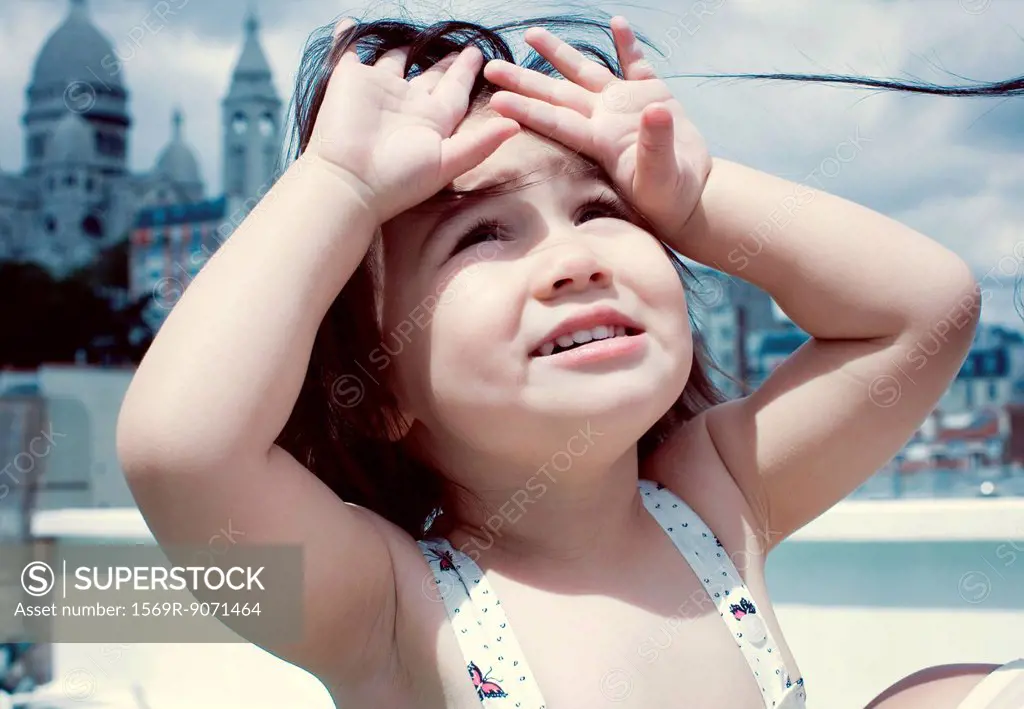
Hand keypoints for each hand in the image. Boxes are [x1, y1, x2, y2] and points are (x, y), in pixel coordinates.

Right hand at [307, 19, 519, 222]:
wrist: (349, 181)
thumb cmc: (399, 178)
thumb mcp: (447, 162)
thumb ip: (481, 143)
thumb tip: (517, 126)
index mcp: (432, 119)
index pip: (456, 90)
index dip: (467, 72)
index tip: (478, 54)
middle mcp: (407, 102)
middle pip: (429, 75)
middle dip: (442, 60)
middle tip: (457, 44)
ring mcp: (377, 89)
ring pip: (393, 60)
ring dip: (401, 47)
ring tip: (413, 34)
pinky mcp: (349, 79)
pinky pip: (349, 50)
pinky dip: (347, 36)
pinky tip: (349, 22)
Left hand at [483, 16, 709, 239]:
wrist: (691, 195)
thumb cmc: (670, 197)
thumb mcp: (661, 178)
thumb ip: (656, 146)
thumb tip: (655, 111)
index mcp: (601, 140)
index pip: (557, 121)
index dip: (527, 110)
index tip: (497, 100)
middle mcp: (604, 118)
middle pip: (557, 94)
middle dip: (523, 80)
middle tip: (491, 66)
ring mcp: (625, 104)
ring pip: (585, 72)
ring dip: (559, 53)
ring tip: (531, 34)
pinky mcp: (652, 95)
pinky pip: (635, 64)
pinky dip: (627, 44)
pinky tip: (616, 22)